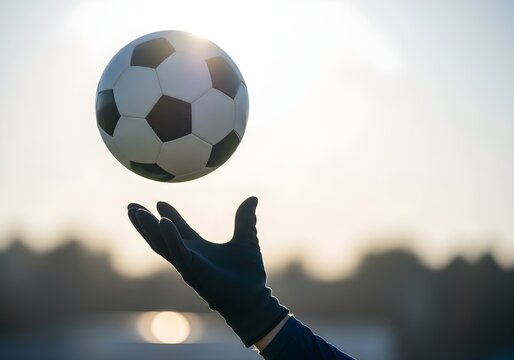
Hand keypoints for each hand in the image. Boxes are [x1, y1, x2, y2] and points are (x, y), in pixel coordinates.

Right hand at [127, 197, 287, 346]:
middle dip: (145, 223)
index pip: (179, 230)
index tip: (160, 202)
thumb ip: (245, 220)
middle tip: (131, 206)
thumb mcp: (247, 239)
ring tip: (135, 211)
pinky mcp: (192, 271)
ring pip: (162, 244)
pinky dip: (170, 236)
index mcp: (199, 250)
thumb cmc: (249, 274)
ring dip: (147, 227)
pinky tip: (163, 221)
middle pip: (161, 237)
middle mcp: (189, 257)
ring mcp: (188, 264)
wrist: (253, 298)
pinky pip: (178, 252)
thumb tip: (253, 199)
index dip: (170, 216)